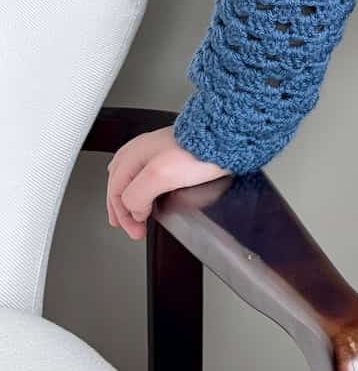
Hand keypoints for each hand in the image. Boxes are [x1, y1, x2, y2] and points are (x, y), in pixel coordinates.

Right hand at [106, 127, 230, 240]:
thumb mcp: (158, 175)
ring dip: (132, 197)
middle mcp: (143, 151)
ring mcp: (159, 151)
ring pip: (133, 177)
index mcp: (134, 154)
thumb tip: (134, 210)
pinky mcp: (176, 155)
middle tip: (128, 225)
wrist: (227, 140)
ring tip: (135, 212)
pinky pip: (151, 174)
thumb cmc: (198, 152)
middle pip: (120, 183)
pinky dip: (146, 189)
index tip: (135, 230)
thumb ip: (137, 195)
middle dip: (121, 207)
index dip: (122, 215)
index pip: (116, 190)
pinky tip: (153, 194)